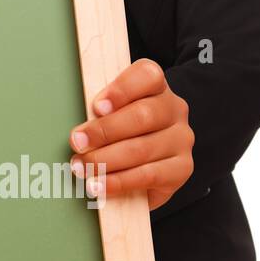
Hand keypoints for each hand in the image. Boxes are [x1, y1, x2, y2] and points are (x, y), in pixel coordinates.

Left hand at [68, 58, 193, 211]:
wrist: (149, 166)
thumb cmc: (122, 132)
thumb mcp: (111, 114)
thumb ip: (100, 113)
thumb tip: (78, 131)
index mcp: (156, 87)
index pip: (147, 75)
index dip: (121, 90)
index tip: (96, 106)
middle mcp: (174, 109)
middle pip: (142, 115)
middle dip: (104, 131)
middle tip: (77, 142)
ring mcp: (181, 139)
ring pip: (142, 148)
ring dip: (105, 160)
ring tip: (81, 166)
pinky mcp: (182, 168)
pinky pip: (148, 175)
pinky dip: (118, 181)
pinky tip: (98, 184)